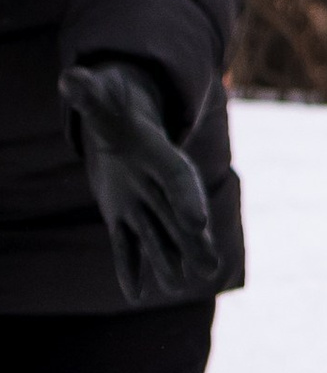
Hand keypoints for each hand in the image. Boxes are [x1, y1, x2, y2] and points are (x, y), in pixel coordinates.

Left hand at [60, 60, 220, 303]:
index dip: (187, 201)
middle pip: (178, 219)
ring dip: (168, 262)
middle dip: (191, 244)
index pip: (179, 180)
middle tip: (208, 267)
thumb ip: (89, 92)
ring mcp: (141, 206)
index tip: (197, 223)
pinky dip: (129, 270)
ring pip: (158, 238)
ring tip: (179, 285)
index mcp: (160, 158)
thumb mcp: (101, 98)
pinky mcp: (122, 220)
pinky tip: (134, 294)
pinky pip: (126, 248)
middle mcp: (157, 188)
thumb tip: (72, 78)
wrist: (118, 129)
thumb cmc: (113, 109)